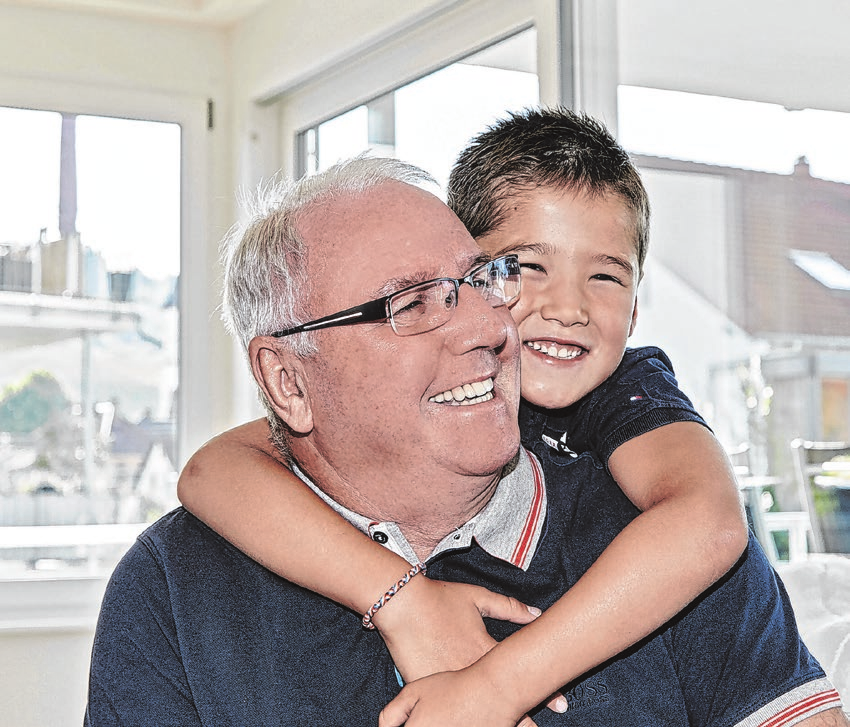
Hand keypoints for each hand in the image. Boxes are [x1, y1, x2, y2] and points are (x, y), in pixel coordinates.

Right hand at [371, 577, 565, 720]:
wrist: (403, 605)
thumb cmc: (440, 598)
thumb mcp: (477, 598)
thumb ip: (509, 607)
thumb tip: (537, 613)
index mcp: (484, 647)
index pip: (520, 673)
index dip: (544, 690)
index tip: (562, 704)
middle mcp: (470, 667)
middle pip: (503, 697)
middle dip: (524, 715)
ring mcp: (449, 680)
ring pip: (477, 707)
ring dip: (495, 719)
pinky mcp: (427, 687)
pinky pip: (446, 708)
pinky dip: (459, 717)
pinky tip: (470, 725)